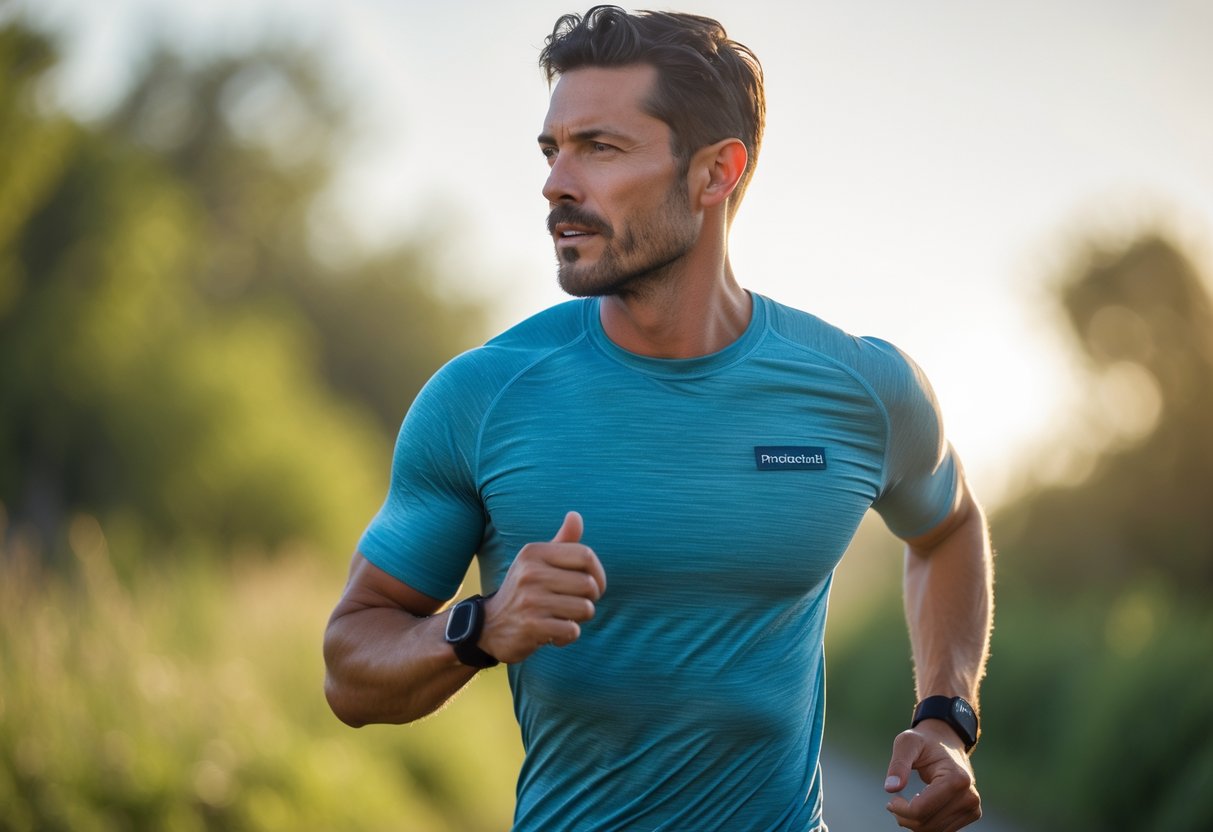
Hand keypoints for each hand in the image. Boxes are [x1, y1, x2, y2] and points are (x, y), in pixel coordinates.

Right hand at [478, 512, 606, 663]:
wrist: (488, 626)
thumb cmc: (524, 590)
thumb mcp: (537, 562)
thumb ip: (561, 542)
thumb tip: (575, 515)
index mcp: (534, 552)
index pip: (586, 555)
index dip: (599, 573)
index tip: (592, 585)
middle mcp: (531, 572)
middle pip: (589, 585)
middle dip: (590, 599)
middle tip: (573, 605)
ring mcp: (530, 600)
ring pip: (585, 609)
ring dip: (579, 619)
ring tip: (561, 617)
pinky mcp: (531, 626)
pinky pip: (572, 631)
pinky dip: (567, 635)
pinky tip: (553, 634)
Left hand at [884, 721, 980, 831]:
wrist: (947, 742)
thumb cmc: (924, 742)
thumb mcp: (907, 743)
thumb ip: (898, 764)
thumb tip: (890, 789)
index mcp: (956, 778)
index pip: (921, 810)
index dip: (900, 809)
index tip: (891, 800)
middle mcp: (969, 796)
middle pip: (927, 824)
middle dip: (905, 818)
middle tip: (894, 805)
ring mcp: (973, 807)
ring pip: (934, 831)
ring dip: (914, 823)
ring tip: (905, 807)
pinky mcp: (972, 813)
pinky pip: (943, 830)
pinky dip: (926, 824)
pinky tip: (920, 809)